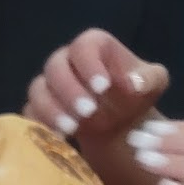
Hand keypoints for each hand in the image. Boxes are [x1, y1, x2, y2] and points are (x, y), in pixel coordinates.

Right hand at [23, 29, 169, 141]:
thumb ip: (149, 79)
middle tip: (88, 111)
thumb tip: (135, 85)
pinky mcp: (38, 109)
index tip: (103, 86)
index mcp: (93, 46)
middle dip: (70, 90)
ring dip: (53, 110)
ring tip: (73, 129)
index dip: (90, 64)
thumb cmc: (136, 96)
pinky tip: (60, 139)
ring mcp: (48, 85)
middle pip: (55, 66)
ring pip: (38, 91)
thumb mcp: (153, 84)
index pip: (84, 46)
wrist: (120, 124)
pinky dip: (42, 126)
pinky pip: (30, 114)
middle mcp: (66, 61)